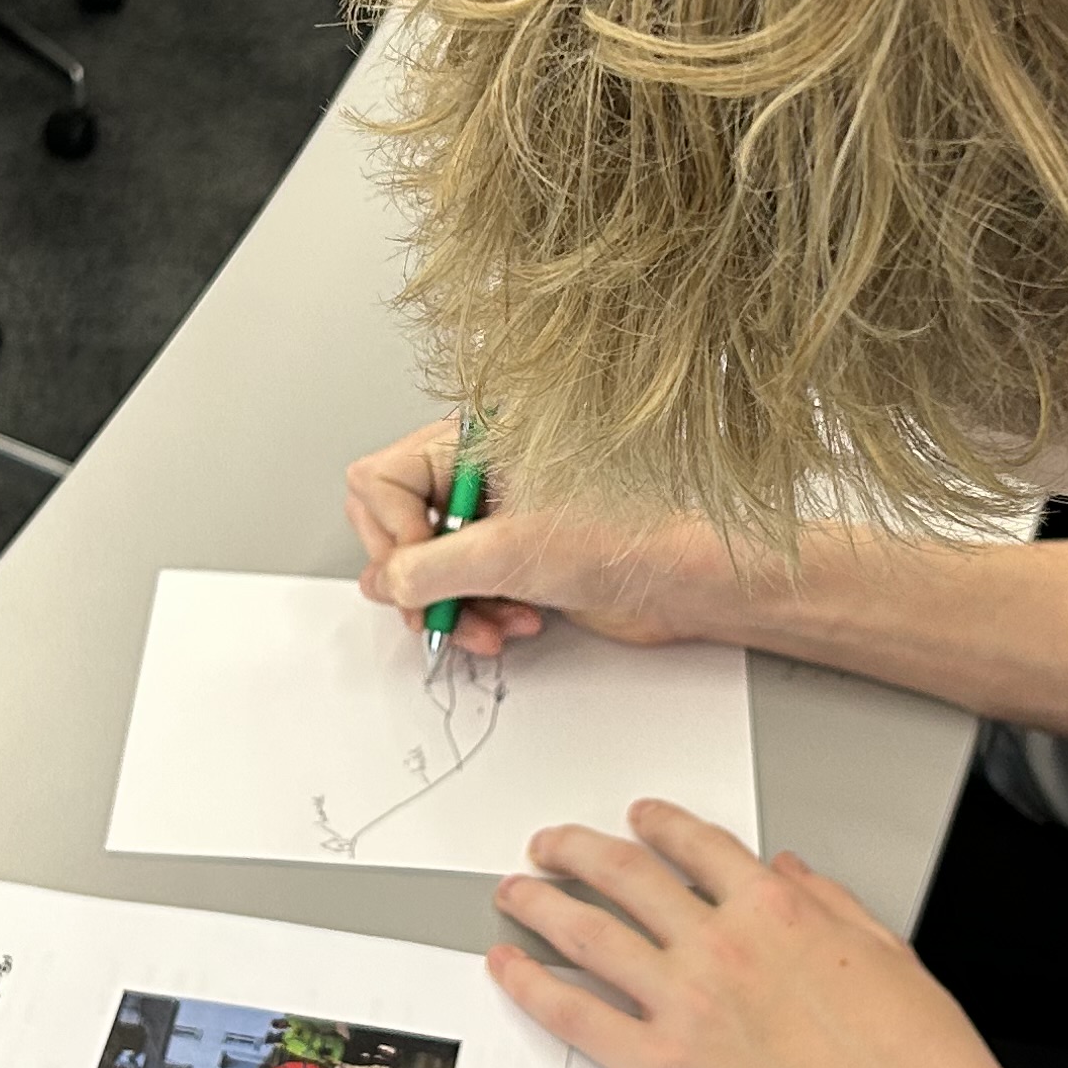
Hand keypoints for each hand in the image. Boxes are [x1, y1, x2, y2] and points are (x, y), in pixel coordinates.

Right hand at [340, 419, 715, 658]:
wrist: (687, 581)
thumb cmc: (627, 538)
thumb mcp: (507, 554)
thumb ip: (427, 569)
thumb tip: (382, 582)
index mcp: (474, 442)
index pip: (380, 480)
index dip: (393, 534)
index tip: (421, 571)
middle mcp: (477, 473)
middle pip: (396, 526)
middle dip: (418, 581)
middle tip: (442, 608)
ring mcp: (494, 517)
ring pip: (426, 568)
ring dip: (452, 608)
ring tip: (491, 625)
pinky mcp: (512, 557)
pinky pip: (462, 591)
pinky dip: (477, 616)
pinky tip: (514, 623)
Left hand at [490, 803, 1064, 1067]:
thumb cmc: (922, 1065)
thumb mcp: (886, 953)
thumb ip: (829, 903)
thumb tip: (789, 872)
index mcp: (778, 908)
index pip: (696, 844)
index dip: (655, 825)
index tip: (637, 820)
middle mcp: (721, 943)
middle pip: (624, 874)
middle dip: (575, 851)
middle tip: (549, 848)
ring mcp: (684, 1004)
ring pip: (585, 932)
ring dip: (540, 904)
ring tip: (515, 894)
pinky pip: (575, 1015)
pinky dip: (531, 986)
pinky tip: (511, 969)